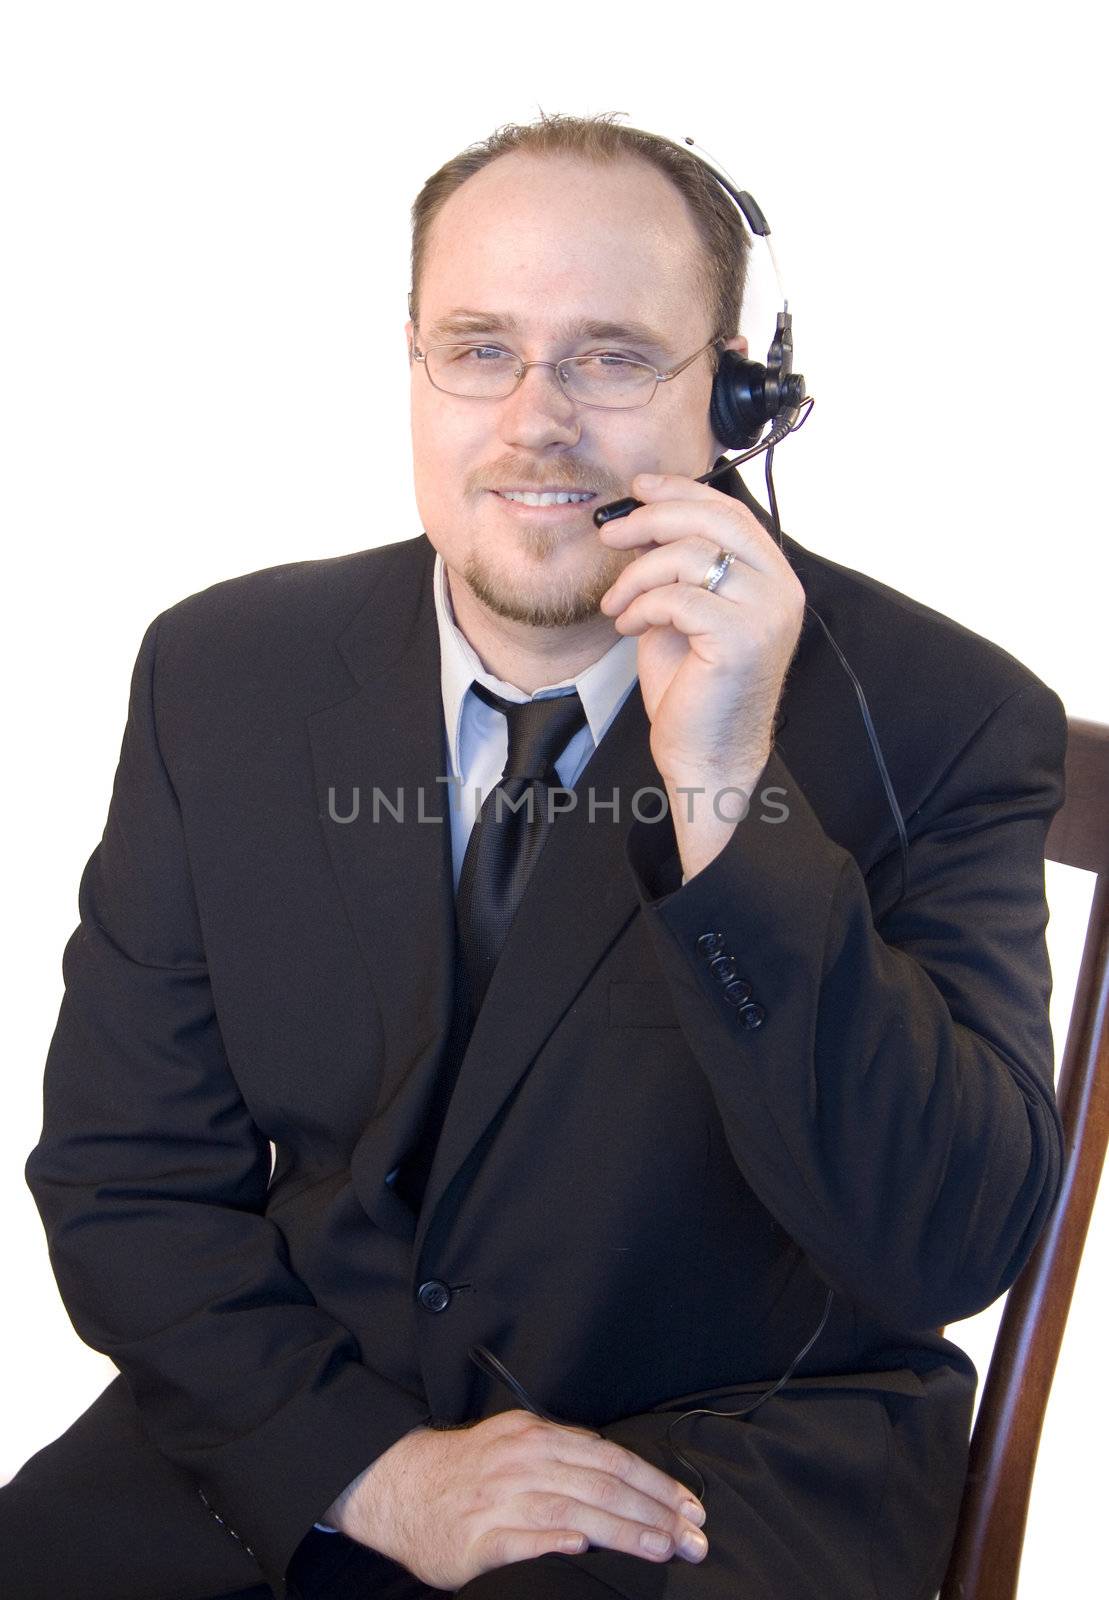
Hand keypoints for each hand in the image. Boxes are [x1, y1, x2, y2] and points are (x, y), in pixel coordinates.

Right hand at [322, 1409, 708, 1590]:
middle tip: (693, 1537)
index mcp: (537, 1436)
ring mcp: (501, 1498)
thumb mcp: (516, 1444)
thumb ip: (562, 1457)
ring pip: (574, 1509)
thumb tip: (618, 1478)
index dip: (654, 1483)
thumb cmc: (466, 1471)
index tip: (689, 1507)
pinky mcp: (479, 1537)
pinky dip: (554, 1540)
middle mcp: (524, 1461)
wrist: (399, 1485)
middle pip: (602, 1484)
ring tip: (661, 1547)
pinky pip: (523, 1539)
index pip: (610, 1458)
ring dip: (623, 1530)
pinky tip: (582, 1547)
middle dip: (655, 1512)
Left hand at [598, 472, 804, 795]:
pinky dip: (641, 607)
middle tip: (610, 533)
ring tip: (617, 603)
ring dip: (636, 574)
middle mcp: (779, 590)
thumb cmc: (694, 689)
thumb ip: (679, 566)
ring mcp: (765, 614)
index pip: (730, 512)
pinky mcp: (740, 639)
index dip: (681, 491)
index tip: (638, 487)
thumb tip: (642, 518)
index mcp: (772, 578)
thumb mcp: (684, 611)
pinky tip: (629, 627)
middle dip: (651, 517)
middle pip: (712, 520)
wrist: (706, 755)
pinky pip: (676, 597)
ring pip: (688, 555)